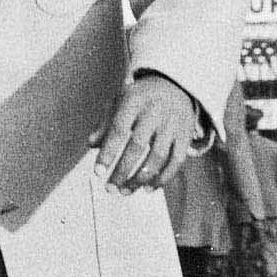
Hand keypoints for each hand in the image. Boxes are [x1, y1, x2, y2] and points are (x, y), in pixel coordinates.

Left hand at [94, 71, 201, 192]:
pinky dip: (163, 178)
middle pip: (137, 146)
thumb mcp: (120, 101)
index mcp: (134, 101)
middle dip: (122, 171)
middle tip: (110, 188)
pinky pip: (176, 161)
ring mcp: (172, 124)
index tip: (98, 173)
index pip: (118, 129)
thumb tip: (91, 144)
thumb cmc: (142, 97)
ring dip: (140, 179)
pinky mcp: (185, 135)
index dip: (108, 152)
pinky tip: (148, 188)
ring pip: (157, 157)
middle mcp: (154, 111)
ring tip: (125, 191)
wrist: (176, 85)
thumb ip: (106, 123)